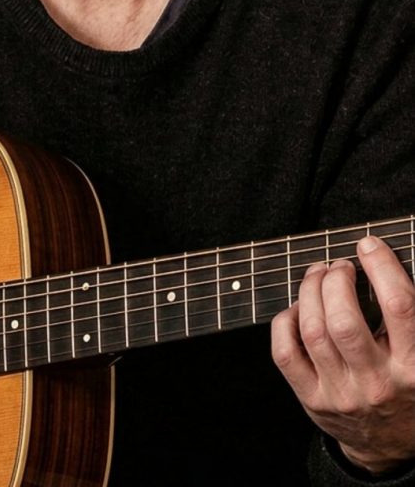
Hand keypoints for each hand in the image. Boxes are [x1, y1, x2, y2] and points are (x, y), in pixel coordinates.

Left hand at [271, 235, 414, 474]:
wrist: (391, 444)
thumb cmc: (409, 385)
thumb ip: (409, 314)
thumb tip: (382, 261)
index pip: (399, 307)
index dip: (382, 267)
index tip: (369, 245)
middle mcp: (377, 383)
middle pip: (344, 320)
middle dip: (336, 279)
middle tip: (339, 265)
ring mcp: (341, 394)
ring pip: (313, 331)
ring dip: (310, 290)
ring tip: (318, 274)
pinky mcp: (313, 400)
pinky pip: (286, 352)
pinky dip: (286, 321)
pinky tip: (298, 308)